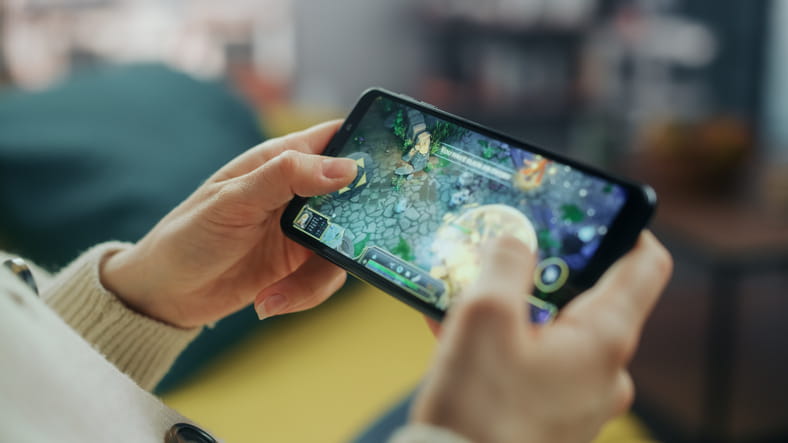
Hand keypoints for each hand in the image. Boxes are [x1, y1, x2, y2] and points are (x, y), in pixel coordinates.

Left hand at [100, 121, 357, 327]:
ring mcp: (302, 230)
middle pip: (353, 196)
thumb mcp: (234, 201)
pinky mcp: (299, 265)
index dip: (366, 144)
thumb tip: (346, 167)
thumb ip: (287, 177)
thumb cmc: (189, 235)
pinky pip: (325, 277)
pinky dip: (304, 294)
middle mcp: (298, 193)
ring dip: (317, 276)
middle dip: (362, 221)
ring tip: (275, 294)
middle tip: (359, 241)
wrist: (165, 295)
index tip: (395, 163)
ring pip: (345, 244)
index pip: (334, 139)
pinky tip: (268, 301)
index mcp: (280, 162)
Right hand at [410, 231, 671, 442]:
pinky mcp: (551, 416)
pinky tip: (460, 336)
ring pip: (553, 330)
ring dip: (513, 308)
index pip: (644, 263)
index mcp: (604, 338)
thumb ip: (505, 263)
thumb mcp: (485, 317)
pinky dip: (504, 344)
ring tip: (465, 297)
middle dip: (541, 270)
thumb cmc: (479, 410)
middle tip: (501, 257)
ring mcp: (579, 398)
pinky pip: (535, 363)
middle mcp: (603, 370)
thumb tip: (515, 238)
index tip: (586, 210)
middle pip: (588, 295)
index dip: (623, 226)